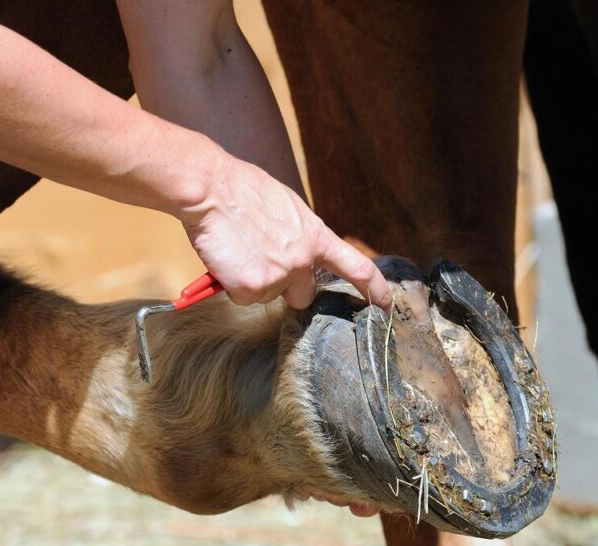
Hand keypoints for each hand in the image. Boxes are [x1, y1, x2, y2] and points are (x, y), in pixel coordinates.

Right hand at [177, 149, 391, 309]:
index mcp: (315, 236)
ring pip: (267, 296)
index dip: (374, 289)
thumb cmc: (242, 191)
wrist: (211, 189)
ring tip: (238, 250)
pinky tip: (227, 259)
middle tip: (261, 262)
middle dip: (285, 287)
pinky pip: (242, 297)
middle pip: (302, 296)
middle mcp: (303, 260)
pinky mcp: (253, 287)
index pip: (357, 267)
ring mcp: (279, 276)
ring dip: (252, 281)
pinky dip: (232, 284)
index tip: (386, 304)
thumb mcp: (286, 207)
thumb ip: (298, 234)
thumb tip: (296, 249)